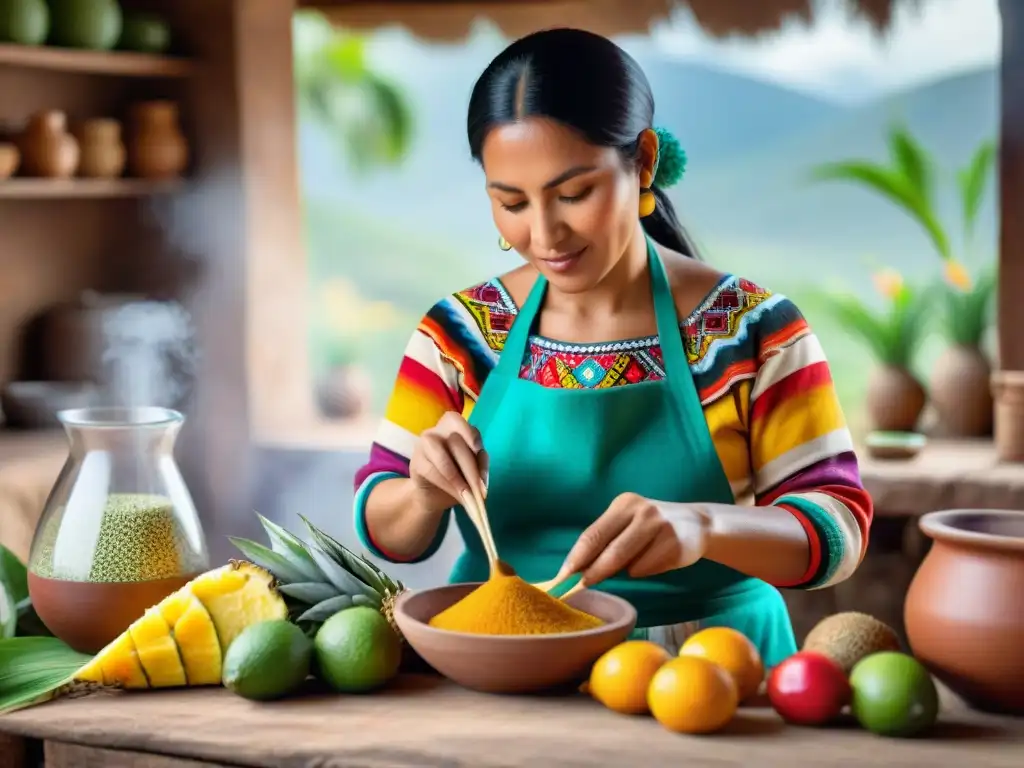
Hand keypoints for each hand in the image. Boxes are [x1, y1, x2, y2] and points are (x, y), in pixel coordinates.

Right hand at [408, 411, 488, 514]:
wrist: (434, 493)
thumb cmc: (458, 475)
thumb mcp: (473, 468)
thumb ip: (479, 466)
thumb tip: (482, 482)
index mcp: (454, 426)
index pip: (462, 424)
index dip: (471, 436)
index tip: (479, 451)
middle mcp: (437, 431)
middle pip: (454, 441)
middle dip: (469, 466)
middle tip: (479, 488)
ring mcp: (424, 445)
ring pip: (442, 456)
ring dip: (457, 478)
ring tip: (468, 495)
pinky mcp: (416, 462)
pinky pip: (431, 472)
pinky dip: (446, 485)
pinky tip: (456, 494)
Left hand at [560, 493, 710, 585]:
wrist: (697, 523)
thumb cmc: (651, 528)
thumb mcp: (628, 524)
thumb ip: (605, 541)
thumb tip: (575, 569)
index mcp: (624, 504)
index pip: (592, 535)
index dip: (576, 558)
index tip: (561, 577)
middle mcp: (643, 511)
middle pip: (610, 551)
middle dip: (593, 573)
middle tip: (580, 587)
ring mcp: (662, 527)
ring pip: (631, 565)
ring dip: (624, 572)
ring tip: (632, 563)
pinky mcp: (678, 545)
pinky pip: (649, 569)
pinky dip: (644, 572)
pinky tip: (654, 561)